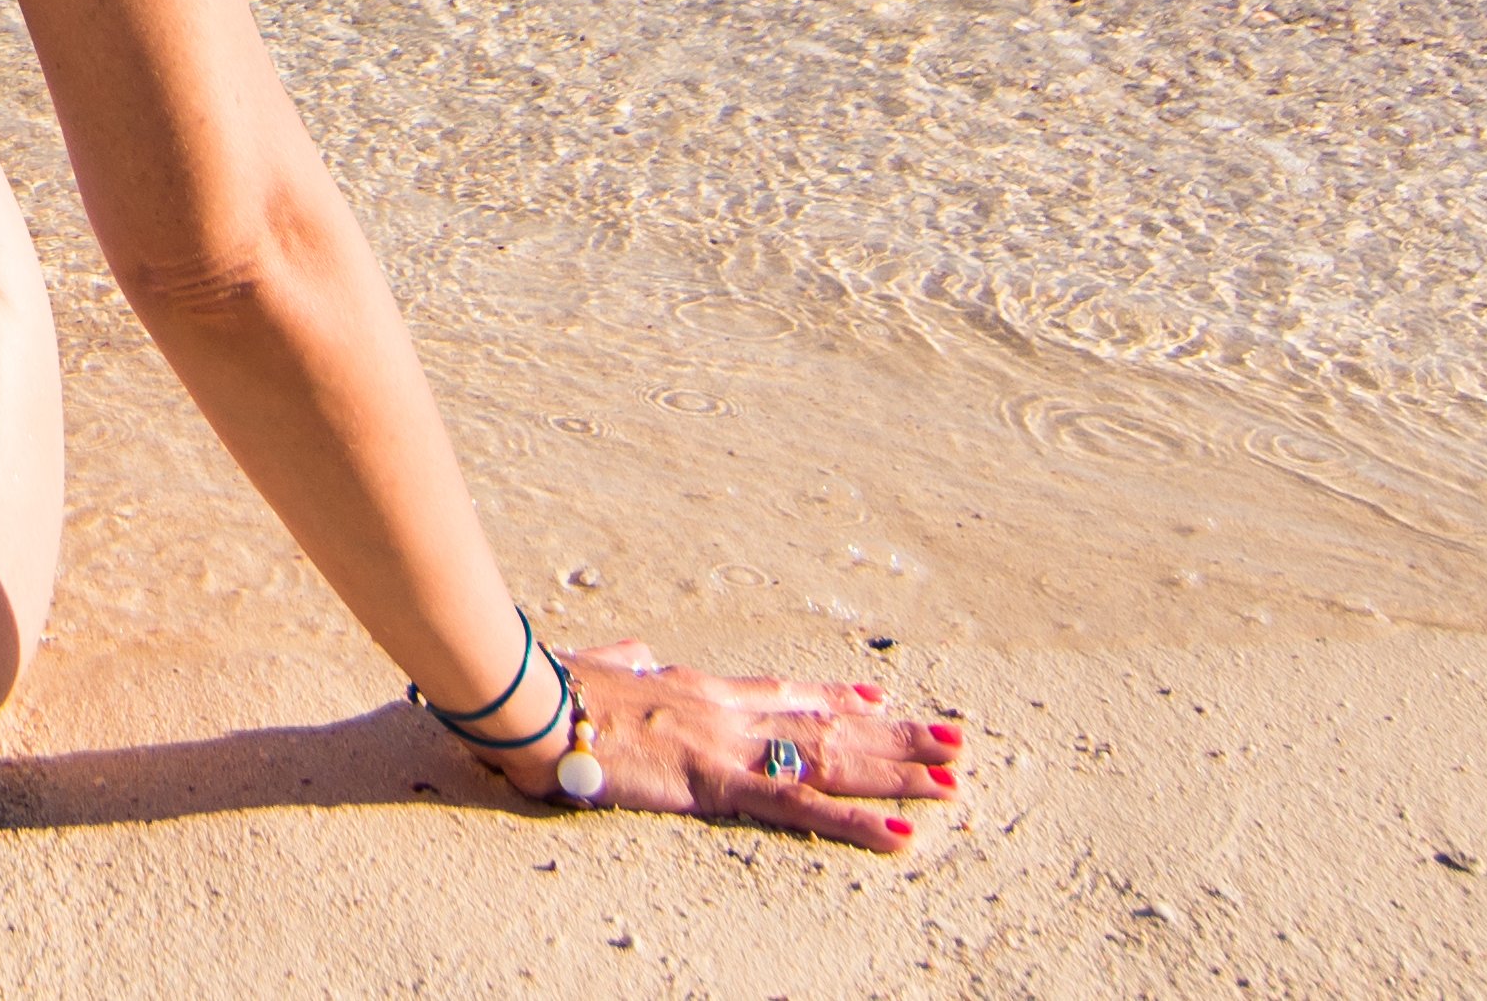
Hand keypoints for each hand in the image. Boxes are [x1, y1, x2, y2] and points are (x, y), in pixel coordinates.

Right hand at [462, 645, 966, 855]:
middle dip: (894, 734)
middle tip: (954, 739)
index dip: (836, 695)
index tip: (881, 696)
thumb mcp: (596, 671)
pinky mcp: (719, 783)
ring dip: (897, 769)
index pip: (784, 693)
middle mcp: (728, 712)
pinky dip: (858, 822)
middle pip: (828, 723)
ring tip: (952, 777)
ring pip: (833, 758)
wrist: (532, 703)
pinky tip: (902, 833)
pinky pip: (803, 808)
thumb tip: (634, 652)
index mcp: (699, 691)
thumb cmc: (550, 690)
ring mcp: (730, 745)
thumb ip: (624, 662)